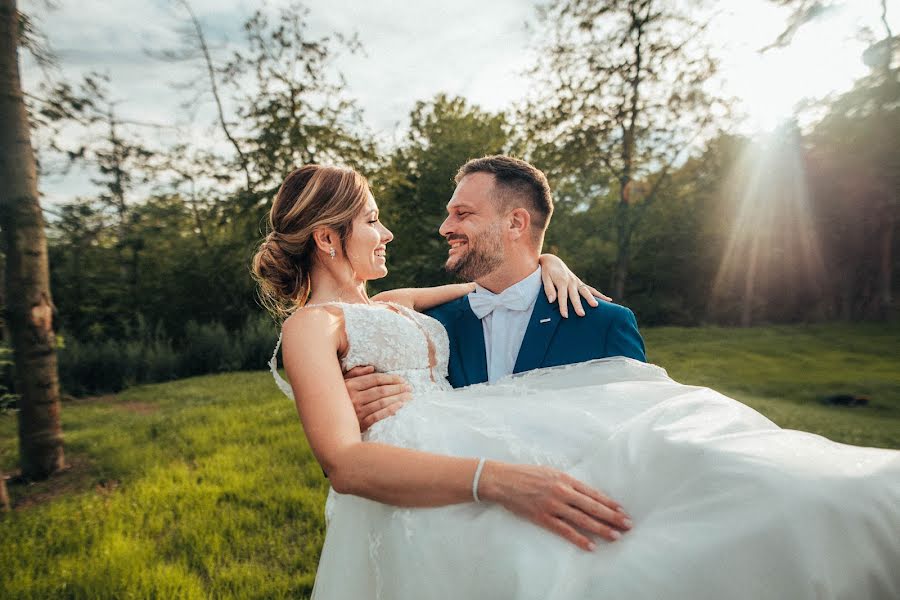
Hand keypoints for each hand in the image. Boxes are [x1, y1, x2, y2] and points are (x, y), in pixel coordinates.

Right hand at [343, 366, 412, 430]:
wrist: (331, 424)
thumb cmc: (339, 400)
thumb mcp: (342, 383)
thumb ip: (355, 373)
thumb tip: (371, 368)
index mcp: (350, 385)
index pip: (375, 379)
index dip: (391, 378)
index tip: (402, 379)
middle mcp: (353, 397)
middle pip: (381, 390)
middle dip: (398, 388)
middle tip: (410, 388)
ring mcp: (357, 411)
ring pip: (382, 402)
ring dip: (398, 398)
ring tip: (409, 396)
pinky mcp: (361, 423)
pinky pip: (378, 415)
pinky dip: (390, 410)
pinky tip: (400, 406)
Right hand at [478, 461, 631, 550]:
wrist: (502, 480)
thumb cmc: (525, 474)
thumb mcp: (549, 472)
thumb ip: (566, 482)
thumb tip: (583, 492)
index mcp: (565, 478)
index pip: (593, 493)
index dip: (609, 503)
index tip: (622, 511)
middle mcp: (562, 491)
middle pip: (592, 506)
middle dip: (611, 517)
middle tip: (627, 525)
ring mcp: (552, 505)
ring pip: (582, 519)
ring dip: (601, 528)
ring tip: (615, 536)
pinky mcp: (543, 517)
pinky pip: (565, 531)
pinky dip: (579, 539)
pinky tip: (591, 546)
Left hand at [538, 254, 610, 317]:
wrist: (553, 261)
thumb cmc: (547, 271)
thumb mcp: (544, 278)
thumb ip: (548, 289)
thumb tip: (551, 301)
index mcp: (561, 281)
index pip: (562, 296)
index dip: (563, 306)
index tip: (565, 316)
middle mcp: (571, 281)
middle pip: (575, 295)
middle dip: (578, 305)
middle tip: (582, 314)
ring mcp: (577, 282)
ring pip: (585, 291)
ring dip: (591, 298)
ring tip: (596, 306)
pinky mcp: (580, 283)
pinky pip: (591, 289)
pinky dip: (599, 294)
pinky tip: (609, 300)